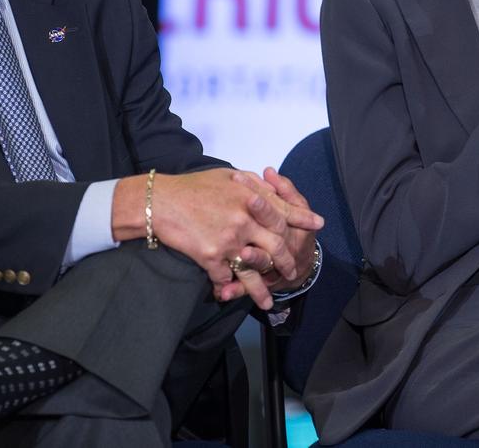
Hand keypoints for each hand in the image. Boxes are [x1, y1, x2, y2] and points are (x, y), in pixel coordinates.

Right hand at [112, 168, 320, 309]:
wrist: (160, 202)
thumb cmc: (192, 187)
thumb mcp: (227, 177)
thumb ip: (252, 184)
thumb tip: (270, 185)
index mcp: (250, 198)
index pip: (284, 210)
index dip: (303, 218)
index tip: (318, 224)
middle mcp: (245, 220)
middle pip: (275, 246)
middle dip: (286, 262)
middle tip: (292, 272)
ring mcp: (229, 241)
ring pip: (253, 272)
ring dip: (260, 290)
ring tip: (267, 302)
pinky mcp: (212, 257)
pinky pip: (225, 278)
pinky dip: (226, 288)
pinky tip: (227, 295)